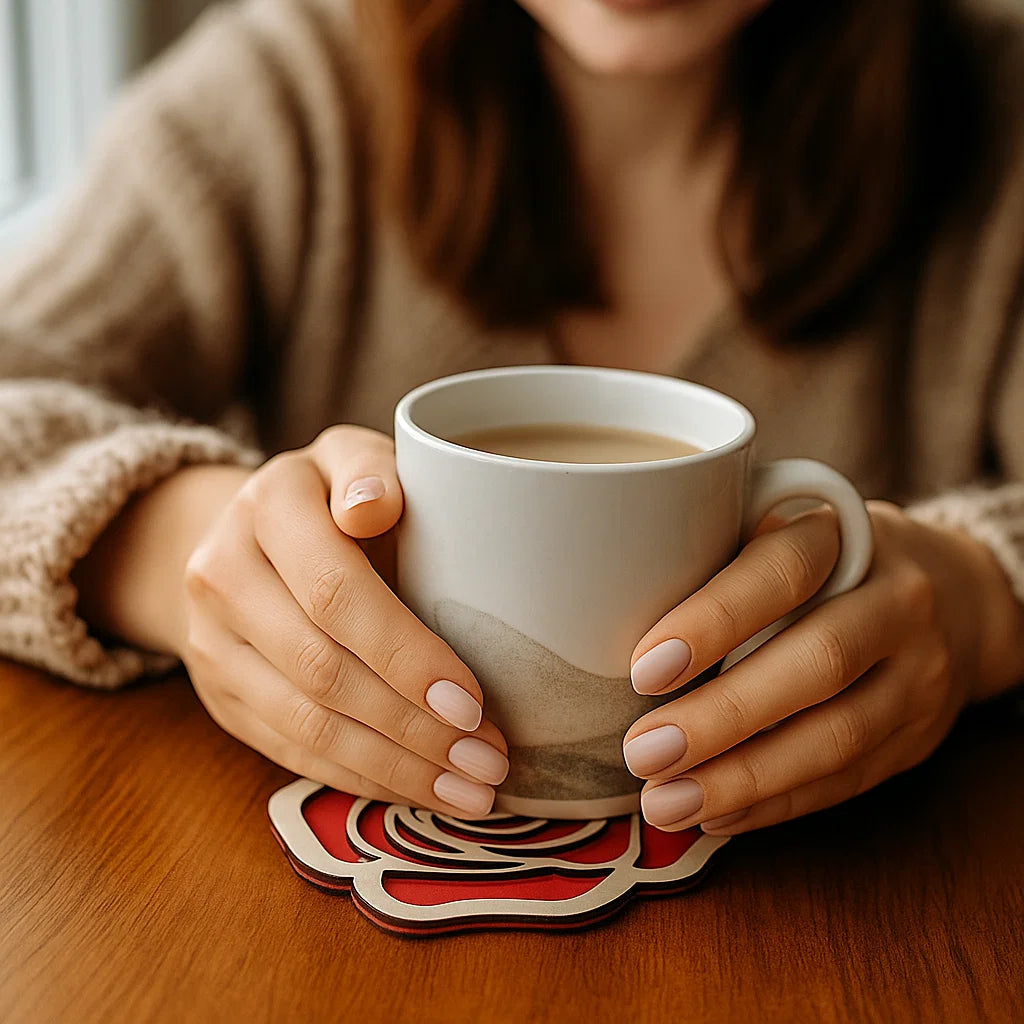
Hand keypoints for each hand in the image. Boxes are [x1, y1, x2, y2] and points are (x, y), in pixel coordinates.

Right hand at [177, 426, 508, 816]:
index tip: (473, 702)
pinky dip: (361, 777)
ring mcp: (211, 643)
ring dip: (396, 767)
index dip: (405, 654)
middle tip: (490, 761)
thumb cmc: (332, 495)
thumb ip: (371, 472)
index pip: (335, 593)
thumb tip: (375, 508)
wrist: (243, 533)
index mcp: (268, 506)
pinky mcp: (220, 694)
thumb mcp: (353, 459)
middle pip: (321, 670)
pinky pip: (290, 751)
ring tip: (472, 790)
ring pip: (304, 725)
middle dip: (414, 728)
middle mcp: (223, 576)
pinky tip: (419, 789)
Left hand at [621, 501, 1023, 834]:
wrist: (951, 594)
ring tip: (666, 802)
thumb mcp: (777, 525)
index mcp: (843, 533)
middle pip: (816, 664)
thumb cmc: (820, 559)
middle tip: (642, 754)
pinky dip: (777, 803)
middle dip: (723, 718)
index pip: (781, 571)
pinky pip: (849, 780)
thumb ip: (710, 550)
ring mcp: (920, 673)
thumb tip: (590, 612)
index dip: (713, 620)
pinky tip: (716, 815)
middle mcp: (897, 600)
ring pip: (838, 737)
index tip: (643, 669)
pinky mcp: (921, 735)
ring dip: (745, 779)